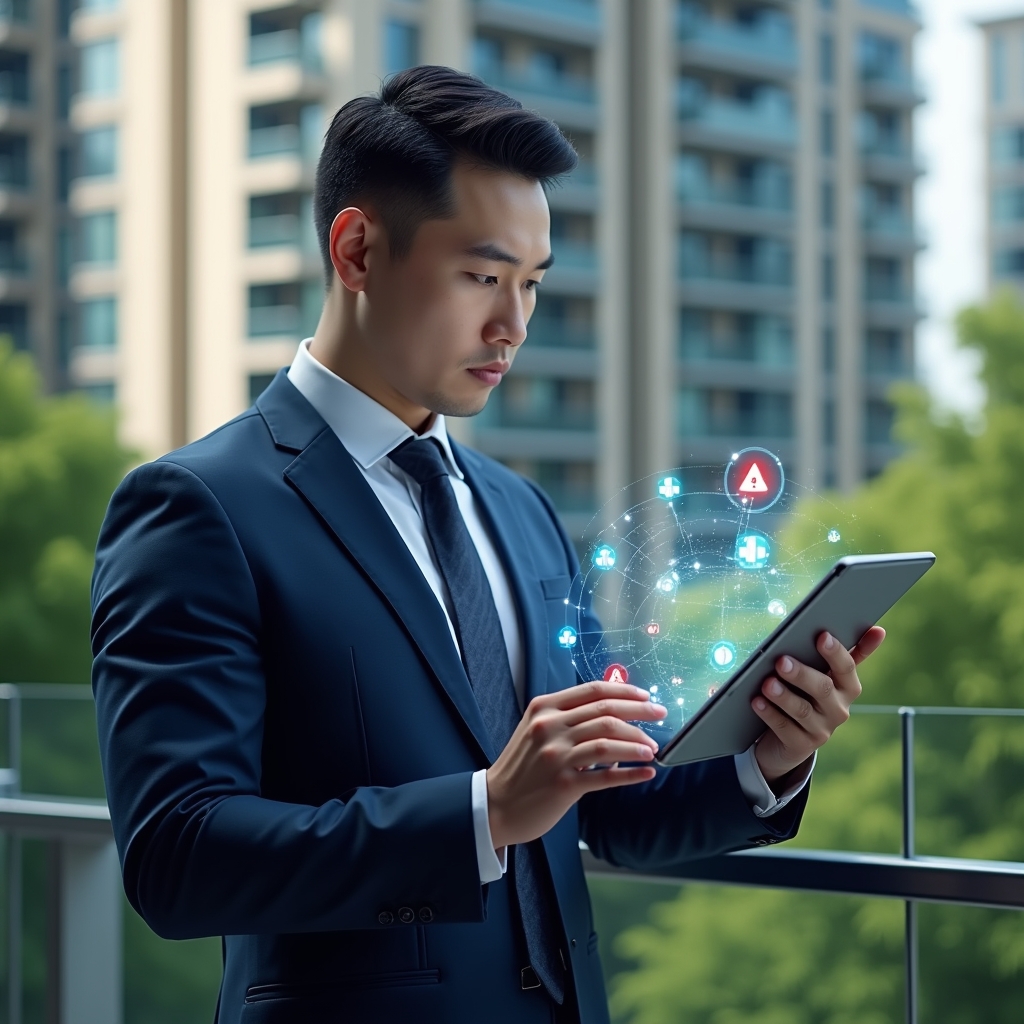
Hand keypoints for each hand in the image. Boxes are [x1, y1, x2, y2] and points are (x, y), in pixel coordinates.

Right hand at [486, 681, 666, 849]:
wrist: (496, 804)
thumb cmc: (522, 768)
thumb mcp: (536, 730)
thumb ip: (567, 717)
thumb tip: (611, 712)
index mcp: (544, 708)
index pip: (593, 690)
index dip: (625, 691)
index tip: (646, 697)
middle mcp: (549, 727)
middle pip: (606, 711)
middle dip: (640, 712)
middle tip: (660, 715)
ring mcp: (556, 755)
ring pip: (608, 740)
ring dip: (637, 744)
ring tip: (651, 749)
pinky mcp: (563, 784)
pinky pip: (606, 776)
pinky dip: (630, 773)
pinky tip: (645, 773)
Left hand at [752, 627, 884, 784]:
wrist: (790, 739)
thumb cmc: (808, 695)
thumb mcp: (826, 675)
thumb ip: (847, 653)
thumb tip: (879, 630)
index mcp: (847, 688)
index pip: (847, 668)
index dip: (835, 653)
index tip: (822, 636)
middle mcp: (839, 710)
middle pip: (822, 689)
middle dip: (801, 674)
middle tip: (781, 661)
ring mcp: (821, 730)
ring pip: (802, 710)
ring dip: (783, 696)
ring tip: (767, 683)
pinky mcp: (801, 745)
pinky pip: (784, 728)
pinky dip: (770, 713)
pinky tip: (757, 701)